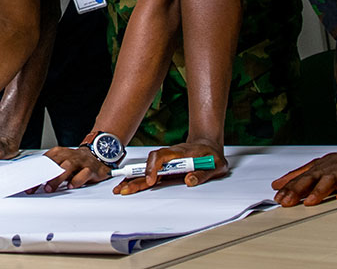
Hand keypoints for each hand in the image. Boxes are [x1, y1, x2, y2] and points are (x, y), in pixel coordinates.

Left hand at [40, 146, 109, 191]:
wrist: (98, 153)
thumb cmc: (76, 161)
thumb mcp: (62, 162)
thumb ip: (50, 169)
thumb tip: (35, 182)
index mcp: (59, 152)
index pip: (44, 162)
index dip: (35, 174)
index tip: (30, 185)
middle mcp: (68, 155)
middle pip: (53, 164)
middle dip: (44, 175)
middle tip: (36, 186)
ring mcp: (79, 161)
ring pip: (67, 167)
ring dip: (57, 178)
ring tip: (50, 188)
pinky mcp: (90, 168)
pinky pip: (83, 174)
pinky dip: (76, 181)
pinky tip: (71, 186)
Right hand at [113, 140, 227, 194]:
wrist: (208, 146)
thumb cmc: (212, 156)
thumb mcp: (216, 165)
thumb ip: (203, 173)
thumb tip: (189, 180)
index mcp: (179, 153)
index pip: (161, 156)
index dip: (153, 167)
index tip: (151, 180)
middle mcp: (169, 157)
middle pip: (148, 164)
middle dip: (135, 176)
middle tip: (124, 189)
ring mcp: (165, 163)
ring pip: (145, 169)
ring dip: (133, 179)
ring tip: (121, 189)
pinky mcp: (164, 169)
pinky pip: (149, 174)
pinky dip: (137, 180)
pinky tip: (128, 186)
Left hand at [271, 143, 336, 206]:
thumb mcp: (321, 168)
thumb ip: (300, 177)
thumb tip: (278, 184)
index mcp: (321, 167)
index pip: (301, 178)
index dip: (288, 188)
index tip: (277, 198)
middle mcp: (331, 168)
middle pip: (312, 178)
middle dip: (298, 189)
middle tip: (286, 201)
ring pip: (332, 180)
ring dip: (320, 190)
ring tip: (310, 201)